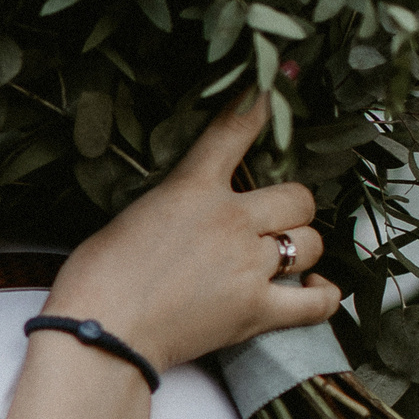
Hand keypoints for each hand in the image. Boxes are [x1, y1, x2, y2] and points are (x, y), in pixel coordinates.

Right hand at [45, 96, 338, 373]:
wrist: (100, 334)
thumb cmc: (97, 278)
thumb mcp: (130, 217)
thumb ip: (173, 205)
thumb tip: (188, 214)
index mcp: (193, 188)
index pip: (236, 130)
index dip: (260, 104)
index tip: (274, 85)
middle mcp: (232, 222)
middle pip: (298, 198)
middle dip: (291, 208)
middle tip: (274, 221)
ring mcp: (249, 267)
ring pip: (309, 244)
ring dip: (300, 248)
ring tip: (283, 259)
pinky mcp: (256, 313)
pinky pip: (317, 302)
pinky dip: (321, 295)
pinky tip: (310, 288)